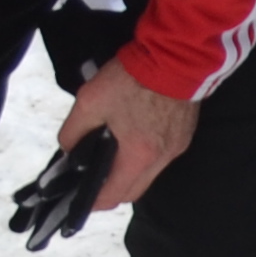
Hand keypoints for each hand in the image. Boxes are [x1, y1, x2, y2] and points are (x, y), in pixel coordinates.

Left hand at [58, 57, 200, 214]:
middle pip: (134, 191)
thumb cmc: (132, 80)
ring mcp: (178, 146)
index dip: (92, 202)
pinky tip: (133, 138)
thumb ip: (72, 133)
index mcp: (139, 155)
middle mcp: (163, 157)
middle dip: (111, 191)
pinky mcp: (186, 134)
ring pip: (149, 175)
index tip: (77, 197)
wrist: (176, 54)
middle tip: (91, 178)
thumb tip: (70, 151)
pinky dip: (144, 158)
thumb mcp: (89, 103)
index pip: (114, 195)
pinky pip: (161, 158)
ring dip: (129, 173)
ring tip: (111, 155)